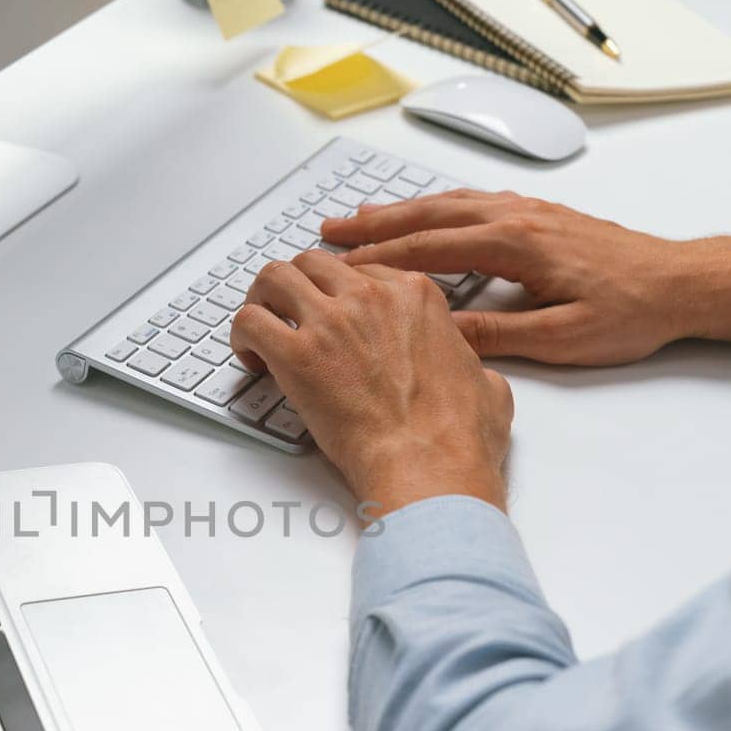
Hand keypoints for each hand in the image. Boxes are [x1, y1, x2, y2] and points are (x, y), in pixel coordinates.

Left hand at [230, 251, 513, 515]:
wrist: (429, 465)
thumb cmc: (456, 436)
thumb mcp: (488, 384)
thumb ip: (473, 366)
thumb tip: (474, 375)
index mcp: (415, 296)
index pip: (361, 270)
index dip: (338, 292)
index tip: (330, 311)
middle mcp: (371, 297)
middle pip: (314, 265)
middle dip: (296, 286)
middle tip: (287, 314)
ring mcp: (332, 322)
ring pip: (275, 278)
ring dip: (262, 300)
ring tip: (260, 329)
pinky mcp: (297, 355)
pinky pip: (250, 322)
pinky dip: (243, 336)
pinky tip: (250, 358)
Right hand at [321, 190, 730, 365]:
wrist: (681, 282)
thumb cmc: (630, 312)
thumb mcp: (561, 339)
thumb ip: (497, 334)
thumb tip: (441, 335)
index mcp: (516, 245)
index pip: (430, 250)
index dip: (380, 260)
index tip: (340, 268)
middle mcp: (517, 218)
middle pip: (429, 216)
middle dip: (375, 225)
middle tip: (329, 231)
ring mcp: (529, 212)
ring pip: (449, 204)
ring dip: (400, 211)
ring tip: (360, 217)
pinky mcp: (540, 216)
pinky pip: (473, 202)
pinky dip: (436, 206)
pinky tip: (425, 212)